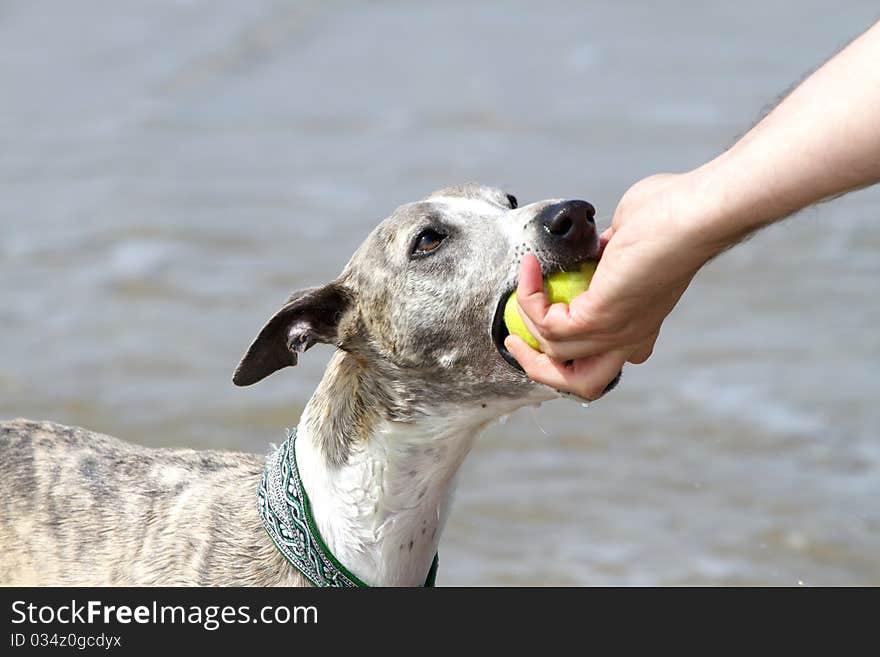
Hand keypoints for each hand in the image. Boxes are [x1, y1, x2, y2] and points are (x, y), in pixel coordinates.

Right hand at [504, 173, 716, 398]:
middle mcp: (629, 335)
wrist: (694, 214)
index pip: (610, 360)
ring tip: (516, 295)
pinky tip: (530, 269)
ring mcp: (615, 332)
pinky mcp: (599, 318)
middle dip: (541, 369)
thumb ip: (607, 249)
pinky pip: (548, 325)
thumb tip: (591, 247)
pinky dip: (529, 300)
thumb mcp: (629, 238)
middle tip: (518, 342)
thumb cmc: (672, 214)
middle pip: (582, 384)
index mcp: (640, 321)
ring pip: (557, 363)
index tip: (554, 314)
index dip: (579, 352)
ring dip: (525, 330)